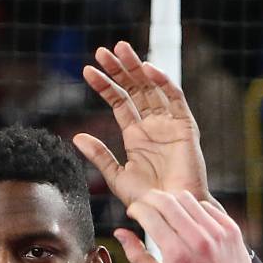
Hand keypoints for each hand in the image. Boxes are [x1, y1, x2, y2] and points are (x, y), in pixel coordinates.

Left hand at [72, 41, 209, 206]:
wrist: (171, 212)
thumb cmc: (147, 201)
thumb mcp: (117, 177)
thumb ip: (99, 156)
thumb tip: (77, 137)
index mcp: (135, 135)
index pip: (118, 102)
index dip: (104, 85)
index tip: (86, 71)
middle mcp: (152, 125)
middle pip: (134, 89)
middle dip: (119, 69)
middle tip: (102, 51)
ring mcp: (169, 123)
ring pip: (152, 87)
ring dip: (137, 67)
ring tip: (120, 49)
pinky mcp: (186, 126)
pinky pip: (174, 98)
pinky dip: (163, 81)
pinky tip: (146, 68)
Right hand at [115, 191, 252, 262]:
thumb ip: (137, 256)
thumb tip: (120, 233)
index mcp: (176, 254)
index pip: (149, 215)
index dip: (136, 209)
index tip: (132, 212)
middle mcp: (197, 239)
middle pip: (166, 200)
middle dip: (149, 198)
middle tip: (144, 205)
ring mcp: (216, 232)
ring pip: (186, 198)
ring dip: (170, 199)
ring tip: (165, 211)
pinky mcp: (230, 228)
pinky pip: (205, 206)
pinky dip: (192, 208)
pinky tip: (187, 219)